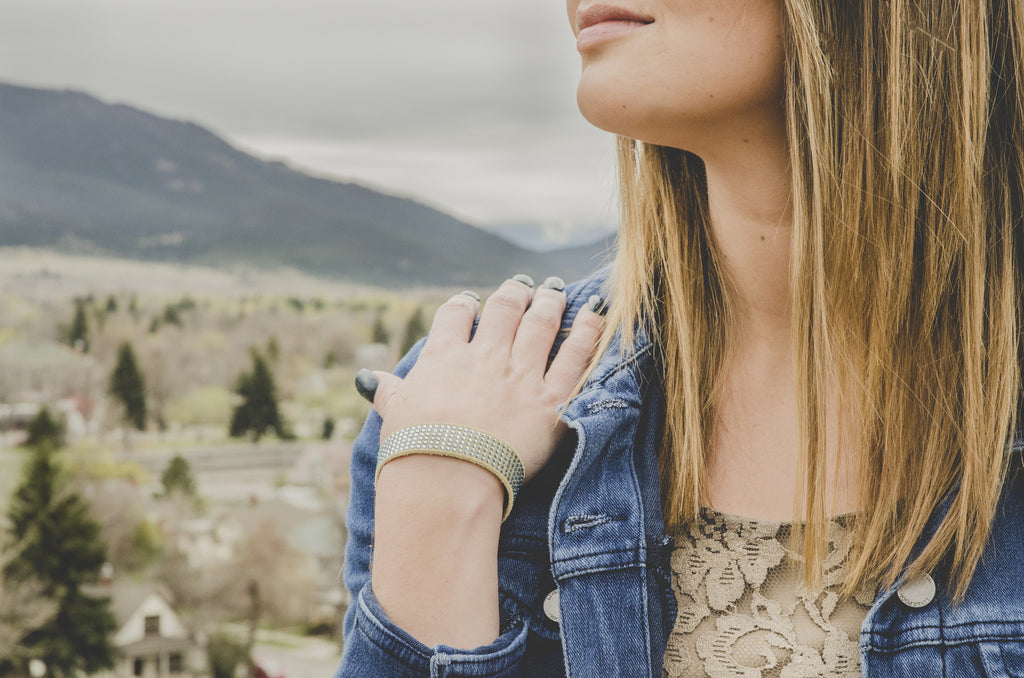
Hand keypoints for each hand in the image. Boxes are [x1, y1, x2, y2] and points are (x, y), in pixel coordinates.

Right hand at [363, 275, 605, 484]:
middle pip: (504, 310)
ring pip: (541, 323)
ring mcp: (521, 375)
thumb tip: (370, 379)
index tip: (472, 303)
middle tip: (523, 286)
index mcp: (445, 357)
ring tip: (556, 291)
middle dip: (514, 294)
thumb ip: (388, 391)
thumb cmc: (414, 450)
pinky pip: (576, 357)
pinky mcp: (551, 400)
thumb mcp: (395, 414)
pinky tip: (596, 315)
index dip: (465, 306)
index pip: (456, 315)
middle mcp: (486, 357)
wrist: (447, 478)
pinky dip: (588, 332)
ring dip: (550, 303)